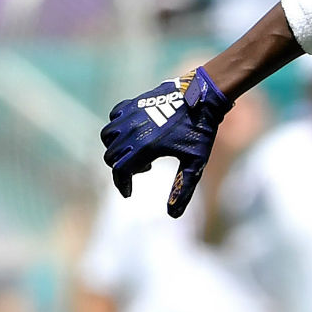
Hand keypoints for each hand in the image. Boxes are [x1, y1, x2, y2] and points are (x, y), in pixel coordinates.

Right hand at [99, 67, 231, 216]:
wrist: (203, 96)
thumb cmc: (201, 130)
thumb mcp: (195, 163)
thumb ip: (182, 188)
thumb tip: (173, 215)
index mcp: (145, 147)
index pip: (119, 171)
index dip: (121, 184)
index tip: (128, 192)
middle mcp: (132, 131)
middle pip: (111, 156)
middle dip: (122, 167)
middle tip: (145, 168)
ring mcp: (131, 114)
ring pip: (108, 135)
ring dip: (116, 147)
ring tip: (138, 150)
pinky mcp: (133, 102)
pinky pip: (114, 117)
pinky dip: (118, 127)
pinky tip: (134, 131)